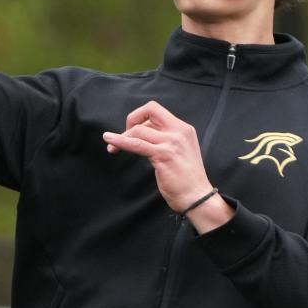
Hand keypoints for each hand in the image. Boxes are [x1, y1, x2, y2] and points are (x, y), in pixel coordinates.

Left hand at [102, 100, 232, 231]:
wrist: (197, 197)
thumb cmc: (186, 178)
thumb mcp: (179, 151)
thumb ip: (165, 139)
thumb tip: (142, 132)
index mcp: (183, 128)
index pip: (156, 110)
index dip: (140, 116)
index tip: (133, 129)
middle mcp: (179, 131)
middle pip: (149, 110)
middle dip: (131, 119)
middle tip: (122, 135)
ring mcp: (171, 143)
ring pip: (138, 130)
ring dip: (121, 137)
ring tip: (112, 147)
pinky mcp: (163, 155)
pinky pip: (136, 144)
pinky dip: (120, 141)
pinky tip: (110, 142)